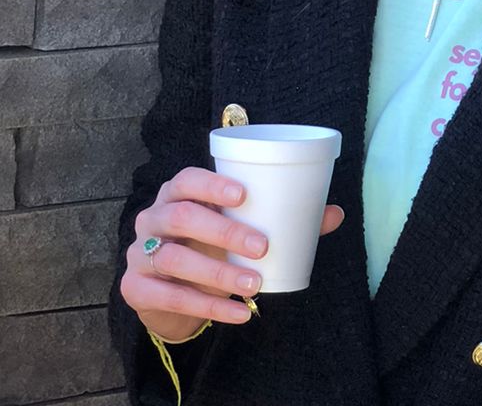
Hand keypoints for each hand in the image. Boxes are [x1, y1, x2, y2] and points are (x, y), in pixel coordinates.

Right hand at [120, 166, 344, 342]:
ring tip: (256, 284)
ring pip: (175, 259)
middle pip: (182, 216)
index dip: (212, 184)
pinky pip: (171, 297)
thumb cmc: (209, 245)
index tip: (244, 194)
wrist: (168, 290)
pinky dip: (208, 307)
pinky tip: (239, 314)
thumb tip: (335, 213)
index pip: (187, 178)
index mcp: (176, 193)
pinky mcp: (135, 289)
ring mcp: (139, 253)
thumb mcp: (236, 229)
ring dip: (218, 273)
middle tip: (262, 246)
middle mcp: (152, 217)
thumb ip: (282, 219)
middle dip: (224, 231)